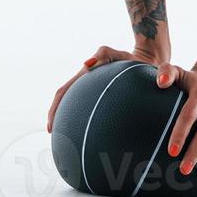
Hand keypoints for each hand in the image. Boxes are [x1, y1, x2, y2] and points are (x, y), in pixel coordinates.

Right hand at [47, 44, 164, 130]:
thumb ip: (103, 54)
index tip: (51, 127)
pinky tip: (96, 138)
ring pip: (77, 108)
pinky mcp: (106, 97)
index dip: (54, 109)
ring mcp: (94, 91)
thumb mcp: (117, 54)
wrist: (145, 60)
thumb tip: (85, 65)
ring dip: (70, 122)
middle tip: (55, 136)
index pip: (63, 93)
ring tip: (70, 142)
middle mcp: (86, 85)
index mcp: (84, 76)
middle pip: (65, 102)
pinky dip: (89, 122)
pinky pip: (94, 111)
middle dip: (57, 118)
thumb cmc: (130, 57)